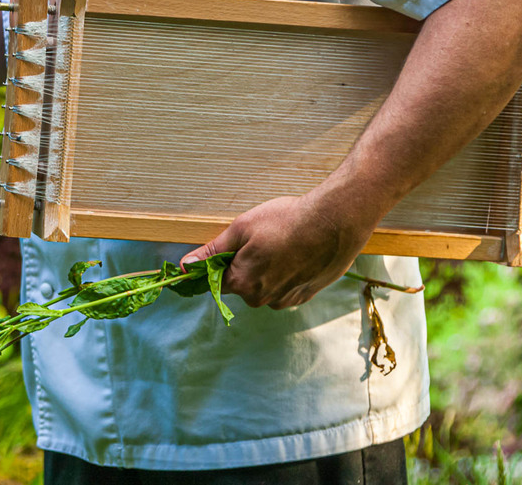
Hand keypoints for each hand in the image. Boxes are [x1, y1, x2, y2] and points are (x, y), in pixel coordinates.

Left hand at [180, 185, 376, 309]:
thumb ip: (213, 251)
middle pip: (241, 284)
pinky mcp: (305, 296)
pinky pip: (285, 287)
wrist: (335, 222)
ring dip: (267, 269)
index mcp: (242, 283)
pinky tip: (297, 253)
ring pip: (264, 286)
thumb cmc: (287, 221)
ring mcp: (286, 300)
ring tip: (282, 243)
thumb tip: (186, 266)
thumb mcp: (242, 228)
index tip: (228, 249)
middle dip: (244, 264)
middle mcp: (262, 298)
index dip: (218, 264)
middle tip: (260, 239)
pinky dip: (287, 273)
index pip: (215, 282)